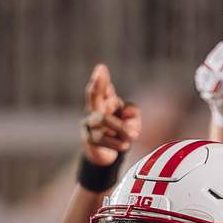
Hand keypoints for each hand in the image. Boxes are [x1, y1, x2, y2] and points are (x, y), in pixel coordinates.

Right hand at [80, 63, 141, 181]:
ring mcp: (90, 125)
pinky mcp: (89, 140)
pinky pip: (101, 138)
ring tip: (133, 136)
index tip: (101, 67)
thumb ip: (133, 114)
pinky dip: (116, 142)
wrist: (107, 155)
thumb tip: (126, 113)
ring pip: (102, 119)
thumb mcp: (133, 122)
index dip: (101, 79)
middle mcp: (94, 110)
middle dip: (97, 84)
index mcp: (105, 103)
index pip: (103, 88)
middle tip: (100, 72)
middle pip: (93, 96)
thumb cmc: (120, 133)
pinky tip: (125, 145)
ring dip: (120, 127)